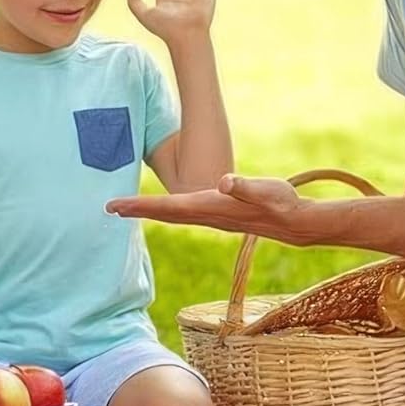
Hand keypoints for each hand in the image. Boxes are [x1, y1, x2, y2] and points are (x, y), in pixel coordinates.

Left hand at [107, 173, 317, 244]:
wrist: (296, 224)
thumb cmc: (281, 204)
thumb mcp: (266, 191)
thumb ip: (245, 186)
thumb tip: (226, 181)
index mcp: (210, 207)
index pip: (168, 206)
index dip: (141, 206)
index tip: (115, 206)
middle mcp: (206, 215)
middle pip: (164, 213)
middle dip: (136, 210)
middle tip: (108, 208)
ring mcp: (211, 217)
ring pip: (173, 214)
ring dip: (149, 211)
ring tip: (126, 208)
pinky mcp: (218, 215)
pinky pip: (184, 213)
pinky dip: (166, 210)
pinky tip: (162, 208)